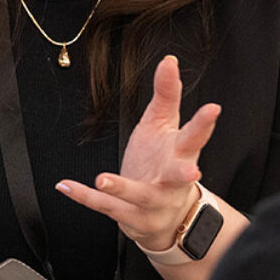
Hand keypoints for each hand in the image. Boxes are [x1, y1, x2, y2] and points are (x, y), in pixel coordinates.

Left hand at [55, 54, 217, 250]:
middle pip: (180, 176)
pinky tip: (66, 186)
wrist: (164, 216)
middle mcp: (173, 183)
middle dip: (185, 174)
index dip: (204, 123)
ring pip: (139, 196)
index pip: (195, 137)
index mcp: (181, 155)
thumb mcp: (164, 126)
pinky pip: (106, 206)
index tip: (213, 108)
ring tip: (102, 178)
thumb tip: (169, 60)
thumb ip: (167, 95)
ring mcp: (154, 203)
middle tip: (192, 172)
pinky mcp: (132, 218)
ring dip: (122, 188)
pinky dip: (85, 197)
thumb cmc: (164, 163)